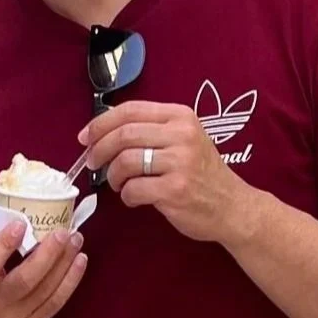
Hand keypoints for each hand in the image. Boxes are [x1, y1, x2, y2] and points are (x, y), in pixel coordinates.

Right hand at [0, 220, 87, 317]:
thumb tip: (10, 214)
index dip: (3, 244)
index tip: (20, 224)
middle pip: (26, 280)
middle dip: (49, 253)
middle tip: (64, 232)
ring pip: (47, 291)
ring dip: (66, 263)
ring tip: (77, 241)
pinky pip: (56, 303)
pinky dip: (70, 281)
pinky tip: (79, 262)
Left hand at [79, 100, 263, 244]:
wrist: (232, 206)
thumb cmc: (203, 174)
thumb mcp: (185, 139)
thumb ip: (152, 131)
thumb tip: (104, 131)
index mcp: (180, 117)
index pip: (130, 110)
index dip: (101, 123)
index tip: (86, 137)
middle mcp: (181, 135)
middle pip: (123, 135)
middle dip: (99, 150)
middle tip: (93, 163)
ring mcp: (180, 163)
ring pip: (125, 162)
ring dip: (113, 176)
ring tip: (119, 184)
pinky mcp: (175, 190)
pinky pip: (133, 189)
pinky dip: (126, 196)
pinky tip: (135, 198)